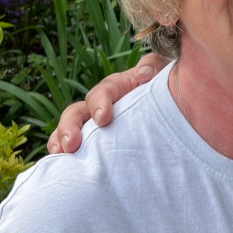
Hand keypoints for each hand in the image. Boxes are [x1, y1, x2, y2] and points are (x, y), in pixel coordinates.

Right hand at [46, 53, 169, 153]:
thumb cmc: (165, 91)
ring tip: (61, 153)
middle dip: (70, 126)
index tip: (103, 119)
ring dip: (60, 140)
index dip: (100, 102)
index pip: (104, 91)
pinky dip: (61, 155)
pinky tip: (60, 166)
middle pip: (77, 112)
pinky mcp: (91, 144)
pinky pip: (68, 147)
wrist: (172, 112)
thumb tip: (143, 74)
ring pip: (68, 130)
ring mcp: (92, 126)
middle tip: (72, 143)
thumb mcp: (162, 74)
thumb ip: (154, 66)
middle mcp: (100, 106)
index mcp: (118, 88)